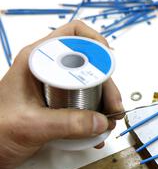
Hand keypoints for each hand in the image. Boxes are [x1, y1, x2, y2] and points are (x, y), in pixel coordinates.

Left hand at [0, 20, 123, 168]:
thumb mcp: (32, 125)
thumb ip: (67, 124)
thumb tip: (100, 121)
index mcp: (36, 62)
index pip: (73, 35)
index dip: (96, 43)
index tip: (109, 64)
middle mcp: (48, 71)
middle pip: (89, 65)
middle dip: (107, 85)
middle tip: (113, 107)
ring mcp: (55, 88)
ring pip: (91, 86)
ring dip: (105, 103)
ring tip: (108, 123)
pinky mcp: (59, 106)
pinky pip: (85, 106)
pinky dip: (96, 118)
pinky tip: (96, 133)